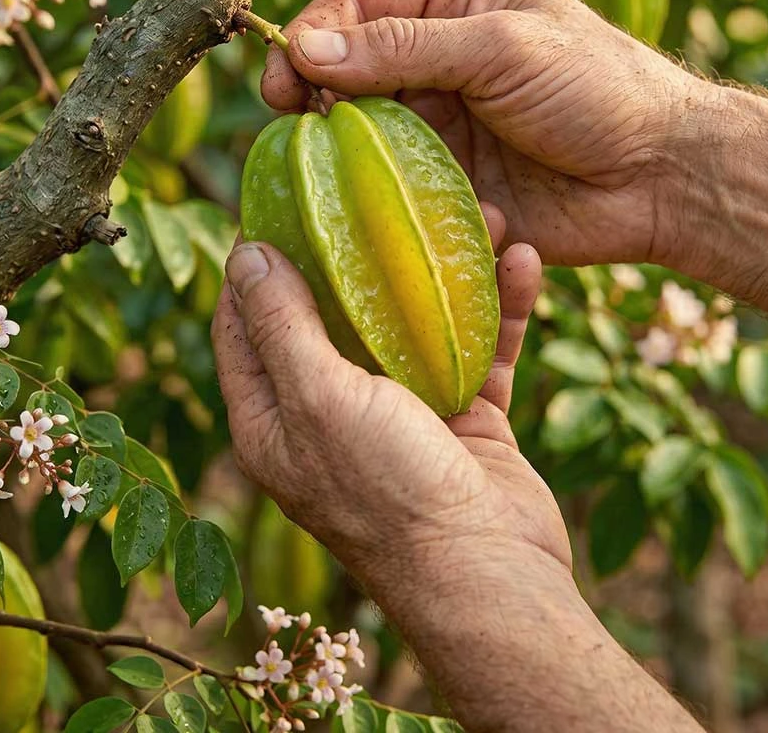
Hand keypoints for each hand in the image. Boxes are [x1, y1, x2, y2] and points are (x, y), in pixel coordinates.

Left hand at [210, 205, 570, 581]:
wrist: (492, 579)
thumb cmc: (388, 494)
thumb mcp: (319, 401)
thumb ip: (282, 326)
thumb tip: (244, 254)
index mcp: (275, 418)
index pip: (244, 326)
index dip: (253, 265)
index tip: (277, 203)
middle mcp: (331, 413)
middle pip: (334, 313)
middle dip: (359, 251)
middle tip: (375, 188)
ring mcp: (401, 414)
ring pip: (415, 322)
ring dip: (443, 271)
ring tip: (475, 211)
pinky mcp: (464, 416)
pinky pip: (479, 348)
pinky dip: (500, 308)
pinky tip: (523, 259)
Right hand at [262, 0, 708, 266]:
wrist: (664, 176)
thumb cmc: (599, 88)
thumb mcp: (501, 46)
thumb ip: (403, 47)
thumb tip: (305, 46)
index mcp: (455, 2)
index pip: (358, 6)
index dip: (313, 34)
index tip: (284, 73)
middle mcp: (440, 60)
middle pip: (348, 70)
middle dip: (315, 95)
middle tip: (291, 123)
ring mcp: (442, 125)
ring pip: (362, 133)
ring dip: (340, 149)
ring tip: (322, 168)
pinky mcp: (448, 185)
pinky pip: (394, 188)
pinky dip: (376, 195)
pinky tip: (365, 206)